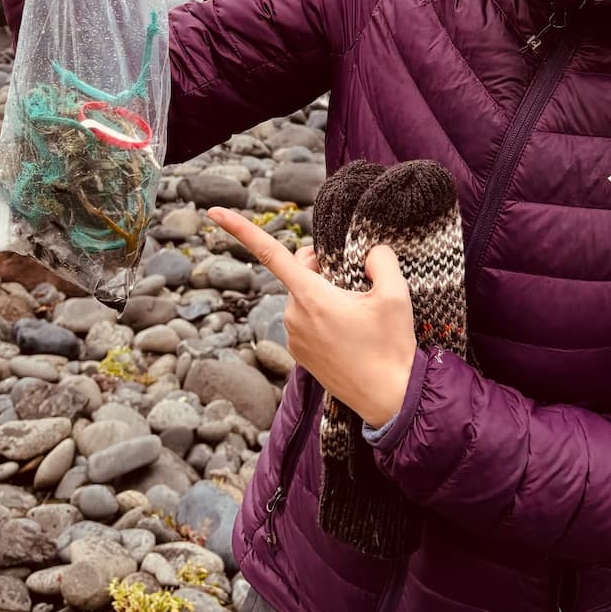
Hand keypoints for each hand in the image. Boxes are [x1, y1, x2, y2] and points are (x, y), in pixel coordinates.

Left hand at [206, 207, 416, 427]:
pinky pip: (305, 319)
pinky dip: (322, 314)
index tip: (214, 212)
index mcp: (311, 297)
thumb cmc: (391, 347)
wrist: (390, 399)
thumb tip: (370, 251)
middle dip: (320, 265)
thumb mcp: (396, 296)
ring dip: (323, 292)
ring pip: (303, 296)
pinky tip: (348, 330)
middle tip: (355, 279)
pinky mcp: (299, 354)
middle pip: (298, 271)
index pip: (271, 254)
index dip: (240, 229)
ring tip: (356, 312)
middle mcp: (294, 316)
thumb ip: (381, 260)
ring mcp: (294, 338)